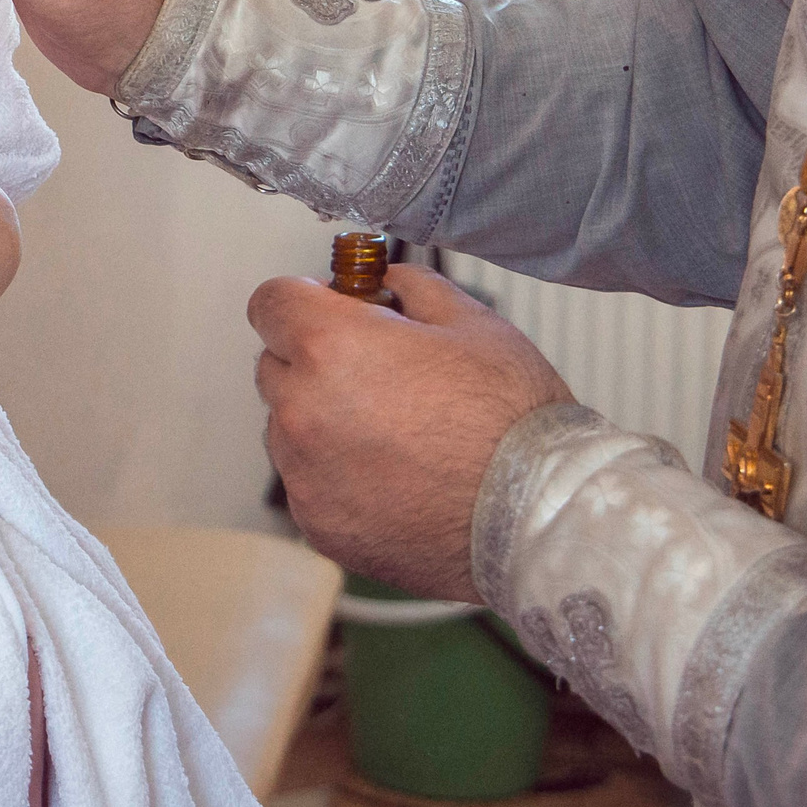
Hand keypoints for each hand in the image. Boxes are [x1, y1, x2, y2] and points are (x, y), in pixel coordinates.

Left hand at [251, 265, 573, 601]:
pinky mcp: (317, 523)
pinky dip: (335, 474)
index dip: (303, 301)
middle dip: (313, 359)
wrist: (537, 516)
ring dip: (321, 419)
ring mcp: (305, 474)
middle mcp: (302, 410)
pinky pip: (307, 481)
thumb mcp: (472, 321)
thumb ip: (411, 288)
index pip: (270, 302)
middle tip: (378, 373)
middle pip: (275, 364)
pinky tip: (395, 476)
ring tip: (395, 433)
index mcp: (330, 346)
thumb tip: (384, 282)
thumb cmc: (512, 420)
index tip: (332, 310)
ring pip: (287, 427)